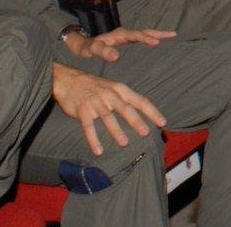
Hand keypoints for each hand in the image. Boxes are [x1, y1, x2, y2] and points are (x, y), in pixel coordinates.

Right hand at [51, 64, 165, 156]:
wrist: (68, 79)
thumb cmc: (94, 85)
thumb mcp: (112, 86)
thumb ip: (125, 98)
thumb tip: (142, 112)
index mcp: (120, 89)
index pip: (140, 100)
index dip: (152, 111)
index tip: (162, 122)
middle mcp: (109, 94)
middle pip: (126, 109)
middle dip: (136, 121)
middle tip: (146, 132)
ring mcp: (95, 102)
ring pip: (108, 117)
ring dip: (116, 131)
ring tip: (124, 143)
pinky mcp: (82, 110)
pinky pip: (88, 127)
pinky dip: (93, 139)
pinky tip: (98, 150)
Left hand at [70, 27, 176, 63]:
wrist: (82, 45)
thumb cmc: (87, 48)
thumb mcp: (92, 50)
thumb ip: (102, 51)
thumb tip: (116, 56)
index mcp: (118, 34)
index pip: (135, 35)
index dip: (145, 38)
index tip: (155, 42)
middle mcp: (124, 34)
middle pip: (144, 31)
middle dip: (158, 32)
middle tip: (173, 34)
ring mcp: (126, 37)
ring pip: (145, 33)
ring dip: (158, 34)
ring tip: (172, 35)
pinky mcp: (127, 42)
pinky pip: (142, 38)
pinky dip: (152, 38)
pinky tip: (159, 41)